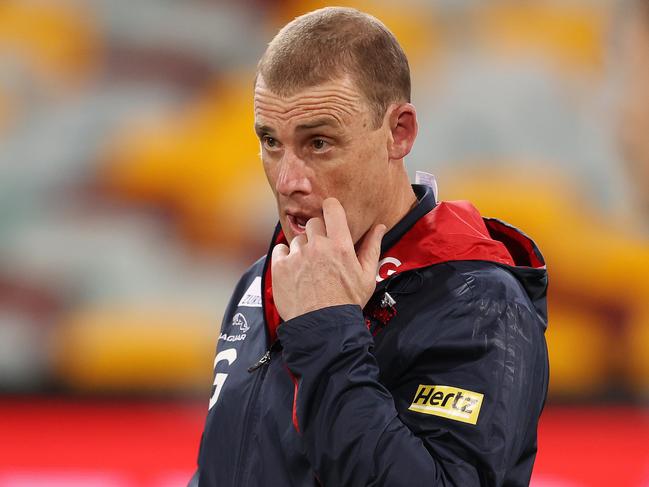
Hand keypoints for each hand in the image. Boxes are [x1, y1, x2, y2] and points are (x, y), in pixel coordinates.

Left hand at [271, 198, 386, 320]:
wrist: (322, 327)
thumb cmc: (346, 303)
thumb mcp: (367, 277)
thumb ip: (372, 247)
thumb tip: (379, 227)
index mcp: (340, 245)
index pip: (332, 208)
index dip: (331, 208)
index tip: (330, 215)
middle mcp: (317, 246)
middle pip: (314, 223)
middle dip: (318, 234)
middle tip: (322, 253)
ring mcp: (297, 255)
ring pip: (298, 239)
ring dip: (303, 249)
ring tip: (309, 269)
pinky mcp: (280, 266)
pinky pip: (281, 249)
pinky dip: (286, 257)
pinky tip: (295, 272)